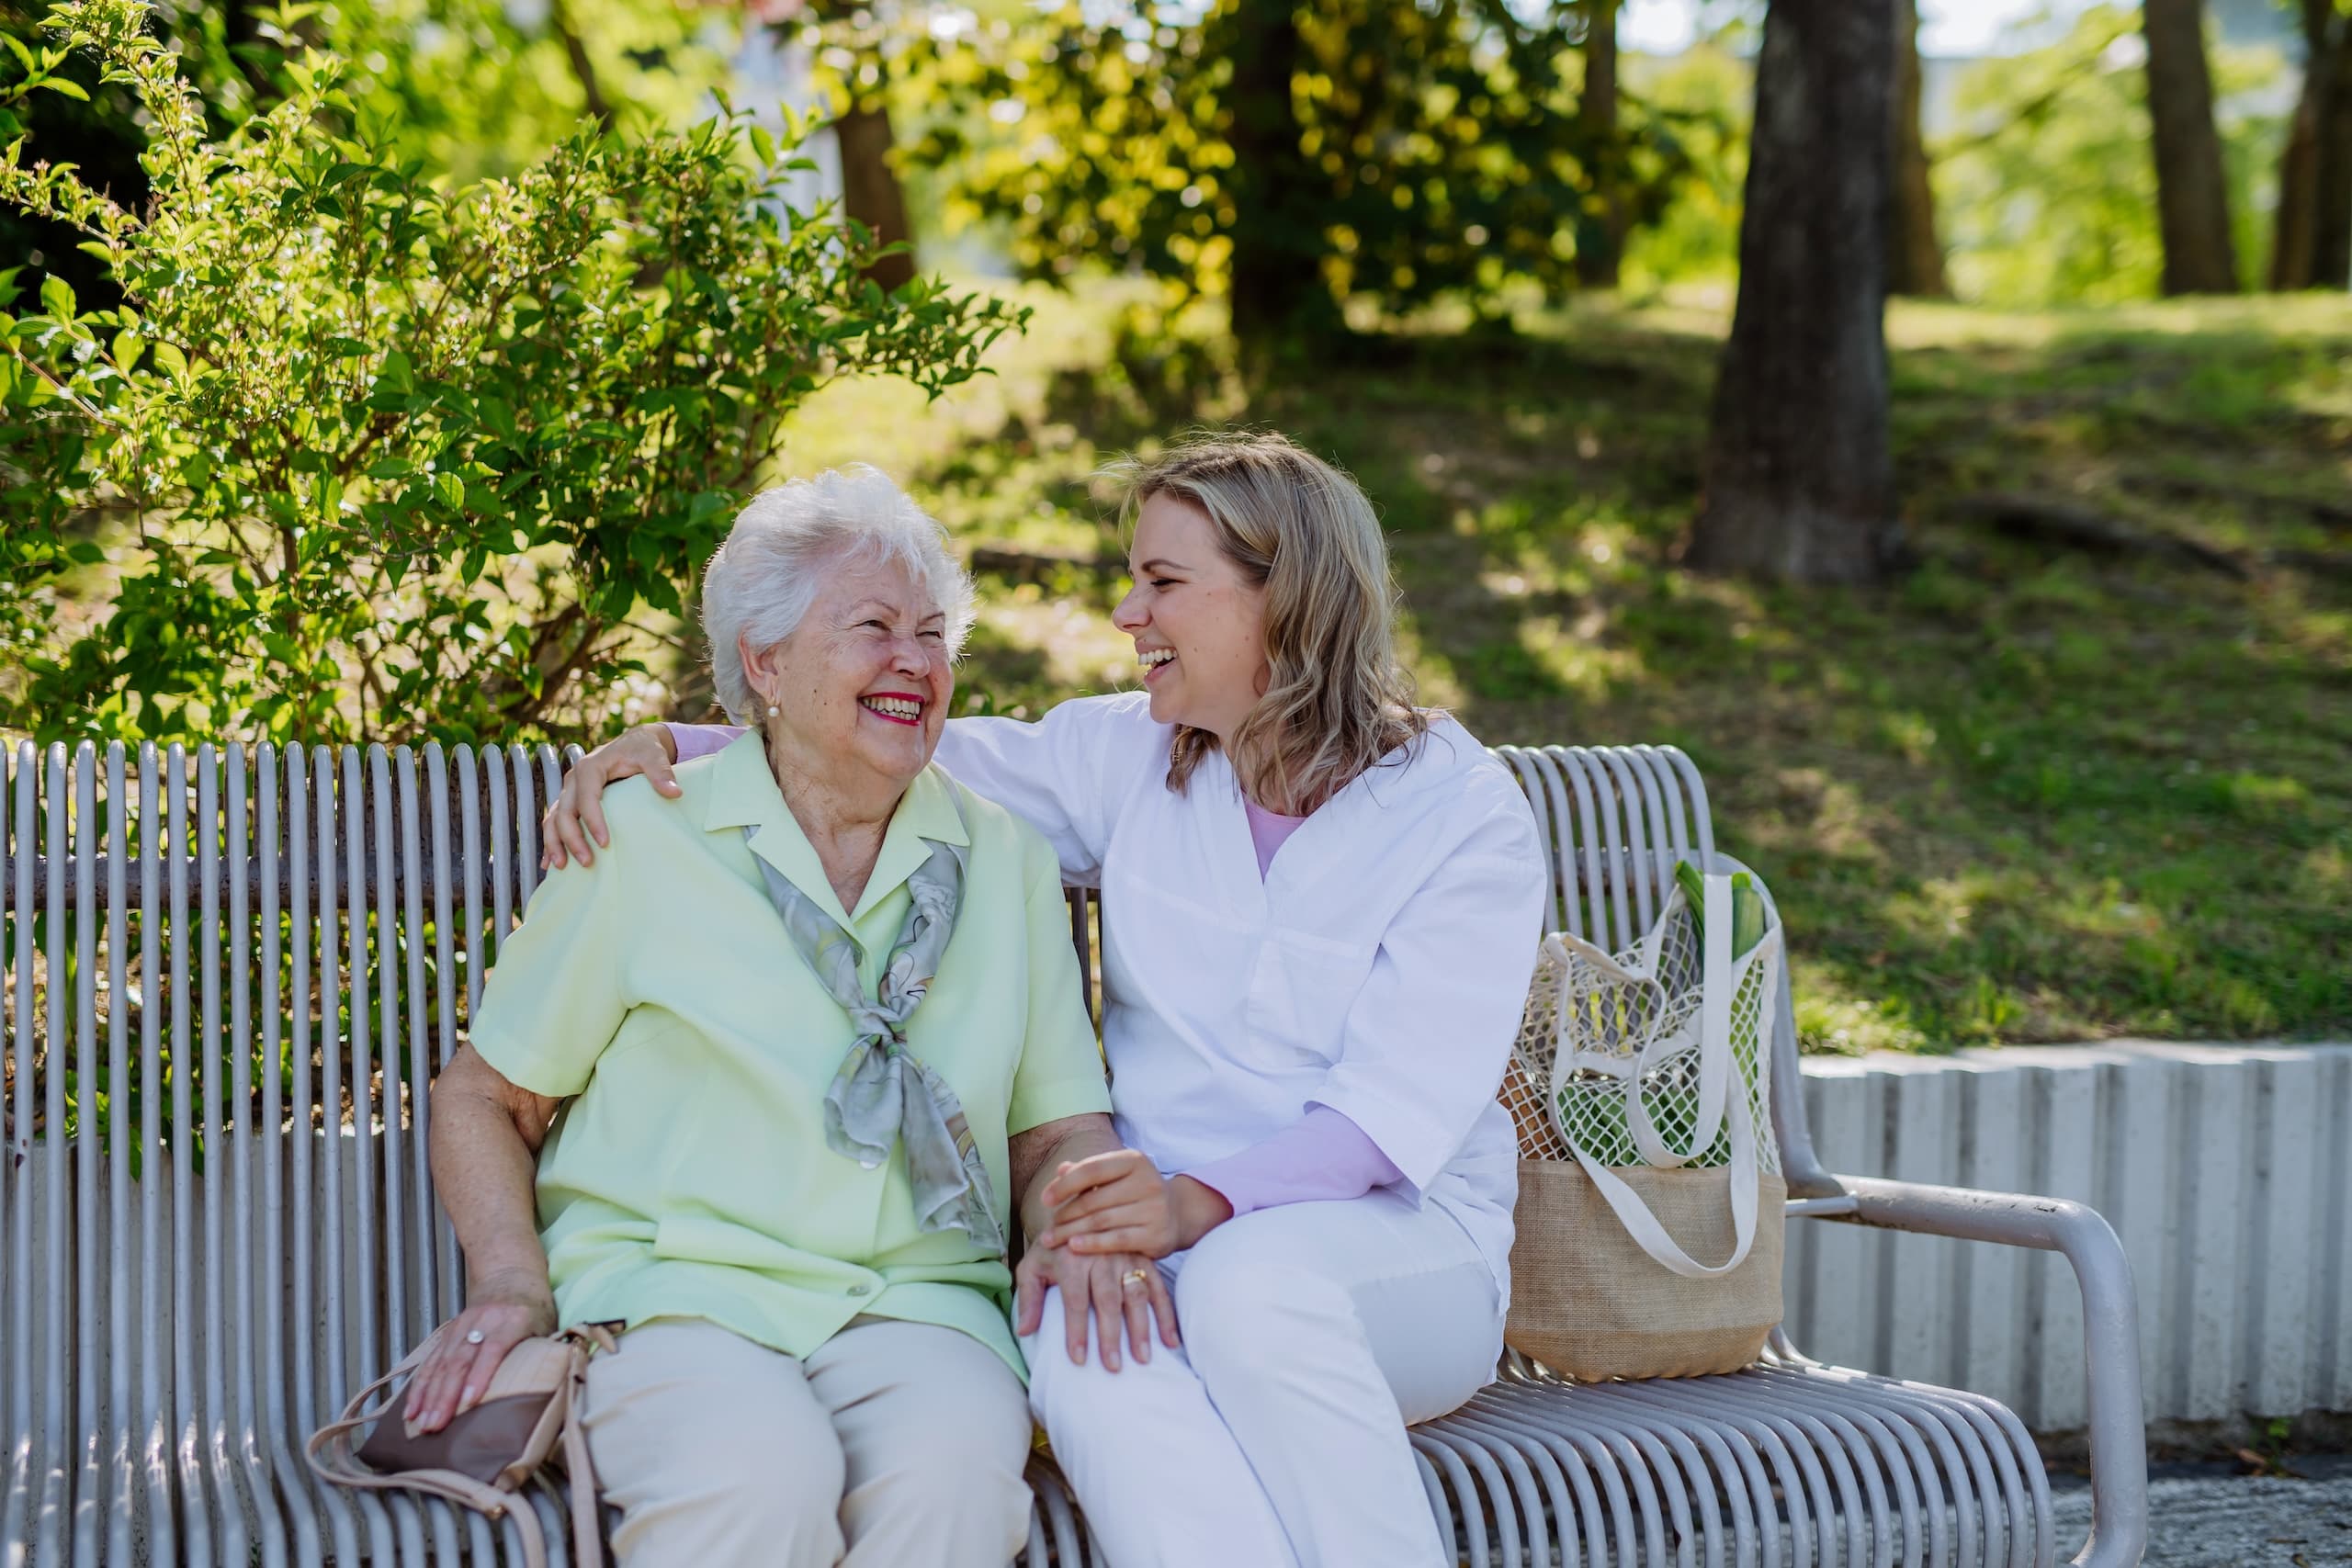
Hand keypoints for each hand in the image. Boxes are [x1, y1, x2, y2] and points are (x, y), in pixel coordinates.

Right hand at [400, 1271, 556, 1434]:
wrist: (510, 1276)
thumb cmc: (533, 1309)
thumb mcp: (546, 1327)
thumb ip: (543, 1355)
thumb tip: (545, 1395)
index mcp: (514, 1319)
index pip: (494, 1348)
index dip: (481, 1375)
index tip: (469, 1402)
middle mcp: (483, 1322)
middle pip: (462, 1360)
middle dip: (446, 1395)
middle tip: (436, 1425)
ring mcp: (462, 1327)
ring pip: (442, 1363)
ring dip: (430, 1396)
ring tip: (422, 1423)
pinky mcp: (449, 1333)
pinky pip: (431, 1361)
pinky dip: (421, 1387)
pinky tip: (413, 1408)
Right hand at [540, 724, 677, 869]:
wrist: (634, 744)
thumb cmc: (643, 750)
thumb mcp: (653, 755)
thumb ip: (661, 771)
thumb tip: (674, 792)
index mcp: (590, 767)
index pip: (587, 797)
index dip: (593, 821)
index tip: (605, 843)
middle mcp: (574, 779)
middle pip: (565, 811)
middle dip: (572, 838)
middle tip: (587, 862)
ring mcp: (569, 791)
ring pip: (553, 819)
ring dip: (555, 843)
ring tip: (561, 867)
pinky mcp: (570, 801)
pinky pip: (554, 822)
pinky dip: (551, 841)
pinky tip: (550, 863)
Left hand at [1013, 1241, 1179, 1371]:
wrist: (1080, 1212)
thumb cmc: (1052, 1250)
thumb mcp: (1032, 1267)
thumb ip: (1028, 1299)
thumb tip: (1025, 1331)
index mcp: (1071, 1259)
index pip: (1075, 1300)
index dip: (1076, 1331)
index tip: (1078, 1359)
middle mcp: (1101, 1256)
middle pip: (1108, 1300)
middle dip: (1111, 1335)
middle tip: (1113, 1367)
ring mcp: (1126, 1257)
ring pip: (1136, 1294)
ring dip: (1141, 1327)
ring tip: (1143, 1357)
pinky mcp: (1145, 1259)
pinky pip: (1159, 1288)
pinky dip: (1166, 1315)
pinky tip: (1171, 1341)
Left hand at [1036, 1149, 1231, 1257]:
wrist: (1178, 1214)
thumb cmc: (1136, 1192)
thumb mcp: (1116, 1176)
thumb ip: (1089, 1172)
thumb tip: (1060, 1170)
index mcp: (1134, 1160)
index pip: (1091, 1170)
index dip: (1064, 1185)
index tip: (1045, 1200)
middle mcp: (1147, 1181)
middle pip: (1094, 1200)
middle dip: (1065, 1214)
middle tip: (1048, 1227)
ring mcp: (1154, 1209)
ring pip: (1102, 1222)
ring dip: (1072, 1232)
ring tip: (1052, 1239)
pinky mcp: (1156, 1235)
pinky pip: (1116, 1241)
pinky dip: (1092, 1244)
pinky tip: (1073, 1247)